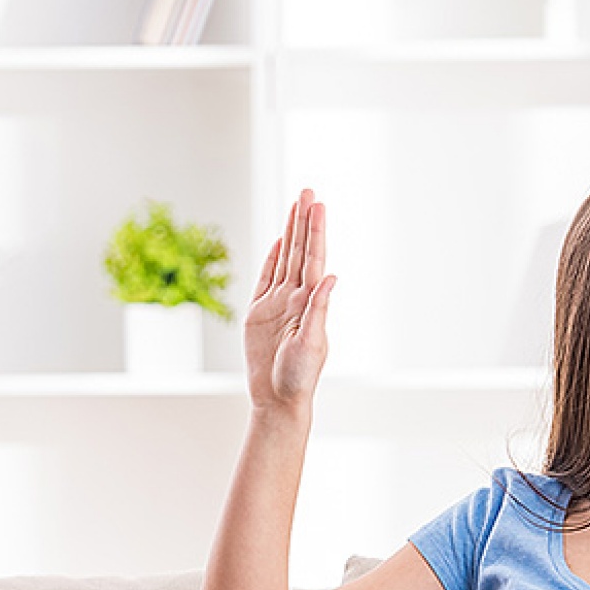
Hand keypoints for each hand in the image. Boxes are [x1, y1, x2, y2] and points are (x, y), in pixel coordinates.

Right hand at [244, 189, 335, 409]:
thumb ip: (319, 309)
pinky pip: (265, 279)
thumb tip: (331, 276)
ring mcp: (277, 304)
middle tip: (307, 190)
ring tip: (295, 205)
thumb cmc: (299, 378)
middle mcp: (296, 298)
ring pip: (284, 259)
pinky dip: (271, 259)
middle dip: (303, 221)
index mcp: (310, 302)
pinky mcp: (258, 314)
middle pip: (300, 251)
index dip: (315, 231)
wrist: (278, 399)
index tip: (317, 204)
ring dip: (290, 233)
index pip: (313, 258)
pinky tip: (276, 242)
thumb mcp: (312, 343)